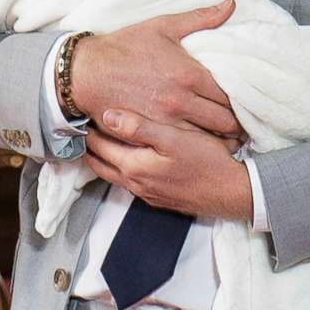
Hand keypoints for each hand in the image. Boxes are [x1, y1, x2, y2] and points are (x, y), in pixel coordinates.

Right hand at [71, 2, 241, 141]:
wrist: (86, 71)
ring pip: (207, 139)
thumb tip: (230, 5)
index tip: (246, 104)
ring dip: (220, 139)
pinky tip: (202, 147)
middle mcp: (181, 101)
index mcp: (189, 74)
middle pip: (224, 122)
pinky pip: (182, 147)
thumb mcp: (163, 26)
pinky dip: (195, 148)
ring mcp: (166, 122)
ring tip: (228, 138)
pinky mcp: (151, 134)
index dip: (242, 102)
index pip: (229, 96)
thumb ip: (201, 18)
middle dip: (236, 124)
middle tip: (241, 124)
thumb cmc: (124, 47)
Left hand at [85, 109, 253, 222]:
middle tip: (78, 125)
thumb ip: (139, 127)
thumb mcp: (174, 138)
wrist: (233, 193)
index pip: (98, 146)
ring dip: (102, 156)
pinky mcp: (159, 197)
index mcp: (134, 167)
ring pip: (113, 173)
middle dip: (88, 145)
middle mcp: (135, 183)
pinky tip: (126, 155)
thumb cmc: (206, 162)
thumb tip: (107, 115)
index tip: (76, 112)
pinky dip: (119, 165)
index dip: (86, 129)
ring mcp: (147, 193)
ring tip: (97, 138)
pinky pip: (129, 180)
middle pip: (100, 163)